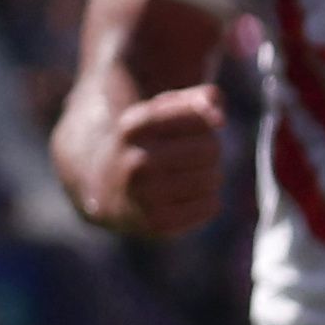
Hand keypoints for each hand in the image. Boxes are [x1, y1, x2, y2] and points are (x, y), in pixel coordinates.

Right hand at [77, 81, 227, 236]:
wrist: (105, 190)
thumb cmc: (146, 144)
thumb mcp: (160, 111)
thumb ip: (196, 99)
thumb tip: (218, 118)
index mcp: (133, 126)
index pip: (199, 116)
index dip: (206, 121)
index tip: (196, 127)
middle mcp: (135, 161)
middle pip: (211, 148)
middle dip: (211, 149)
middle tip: (193, 156)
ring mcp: (144, 195)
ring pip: (213, 178)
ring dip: (211, 176)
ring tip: (189, 177)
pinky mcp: (158, 224)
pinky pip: (210, 206)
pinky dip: (208, 201)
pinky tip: (187, 198)